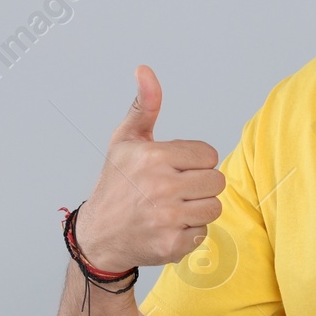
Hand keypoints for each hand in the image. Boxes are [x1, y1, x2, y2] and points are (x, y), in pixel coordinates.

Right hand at [73, 65, 226, 272]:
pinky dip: (190, 232)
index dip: (195, 161)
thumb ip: (144, 105)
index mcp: (154, 157)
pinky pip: (204, 232)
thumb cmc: (116, 184)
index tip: (175, 168)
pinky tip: (169, 226)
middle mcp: (161, 187)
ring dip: (198, 208)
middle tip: (176, 189)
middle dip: (200, 184)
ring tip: (174, 207)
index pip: (209, 155)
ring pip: (214, 207)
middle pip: (217, 181)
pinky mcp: (172, 245)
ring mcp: (167, 218)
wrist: (98, 235)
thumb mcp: (126, 140)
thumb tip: (145, 70)